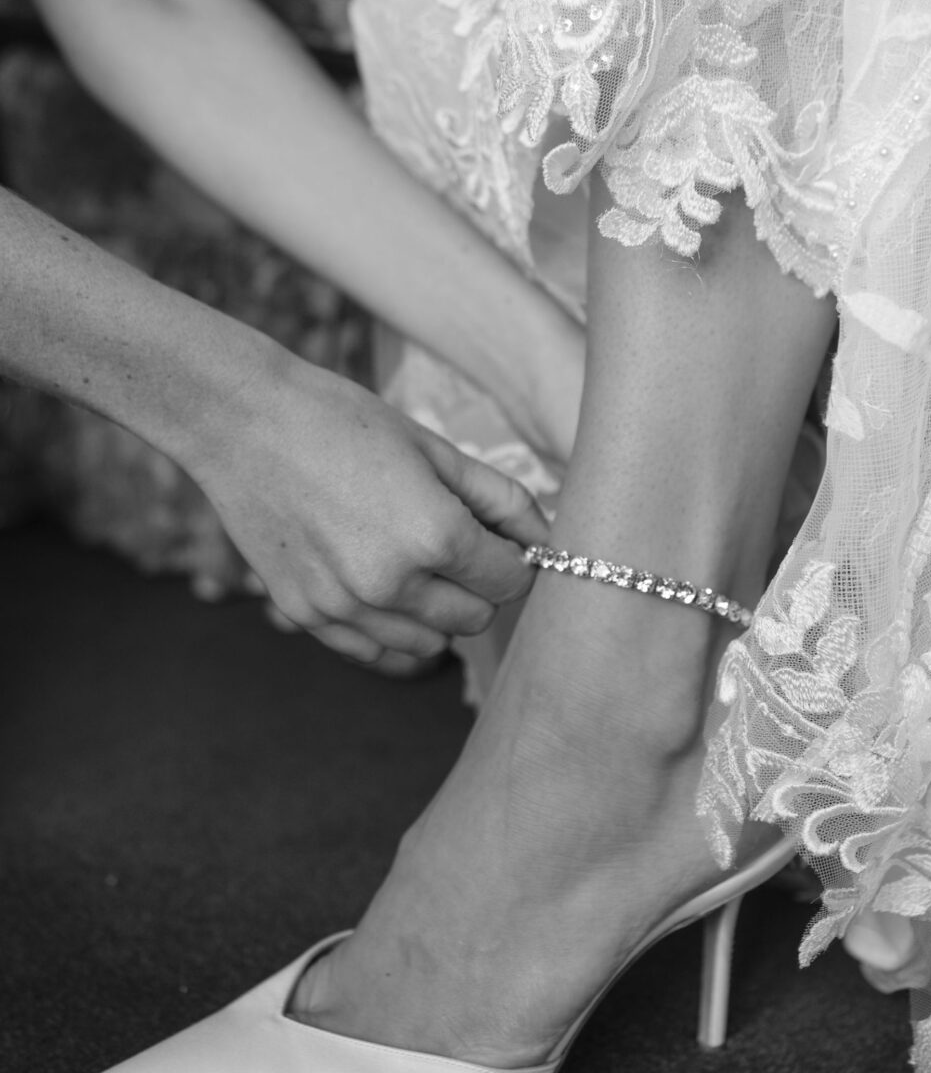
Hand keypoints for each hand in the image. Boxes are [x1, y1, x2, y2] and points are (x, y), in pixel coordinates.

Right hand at [192, 349, 547, 673]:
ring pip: (428, 644)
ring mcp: (345, 607)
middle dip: (477, 585)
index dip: (513, 558)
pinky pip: (374, 650)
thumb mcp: (434, 449)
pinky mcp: (307, 616)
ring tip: (407, 556)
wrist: (241, 422)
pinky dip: (387, 625)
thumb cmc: (342, 422)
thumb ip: (500, 500)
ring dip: (433, 610)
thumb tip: (546, 540)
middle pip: (475, 619)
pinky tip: (373, 576)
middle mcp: (392, 583)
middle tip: (451, 541)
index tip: (496, 537)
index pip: (511, 581)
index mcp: (435, 536)